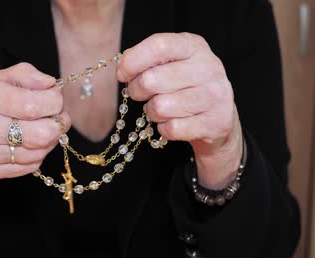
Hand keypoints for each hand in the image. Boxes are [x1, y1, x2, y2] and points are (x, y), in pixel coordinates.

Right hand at [0, 63, 69, 195]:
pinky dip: (37, 153)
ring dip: (50, 140)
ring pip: (38, 152)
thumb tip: (52, 84)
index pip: (33, 104)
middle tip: (58, 116)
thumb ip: (24, 76)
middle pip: (41, 134)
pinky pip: (29, 166)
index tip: (55, 98)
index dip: (55, 102)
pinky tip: (30, 142)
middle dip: (58, 124)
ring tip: (44, 128)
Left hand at [117, 33, 242, 189]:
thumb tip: (124, 62)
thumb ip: (146, 58)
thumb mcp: (170, 63)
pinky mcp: (216, 123)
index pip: (158, 45)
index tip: (121, 74)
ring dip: (152, 112)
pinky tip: (174, 122)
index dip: (133, 61)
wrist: (218, 117)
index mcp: (195, 46)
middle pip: (151, 80)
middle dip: (137, 91)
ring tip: (161, 108)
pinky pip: (172, 129)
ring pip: (159, 107)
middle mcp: (209, 67)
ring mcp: (215, 96)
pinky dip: (165, 129)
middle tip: (141, 94)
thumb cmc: (184, 86)